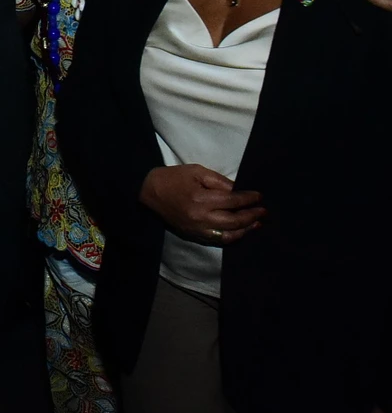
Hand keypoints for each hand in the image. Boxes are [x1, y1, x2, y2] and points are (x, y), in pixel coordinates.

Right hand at [139, 165, 264, 243]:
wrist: (149, 192)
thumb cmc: (173, 178)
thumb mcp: (196, 171)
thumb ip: (219, 182)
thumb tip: (239, 190)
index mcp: (201, 199)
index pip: (232, 201)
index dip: (249, 199)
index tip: (259, 196)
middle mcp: (201, 218)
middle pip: (234, 221)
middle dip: (252, 215)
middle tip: (264, 211)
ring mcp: (197, 230)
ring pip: (229, 235)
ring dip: (246, 229)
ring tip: (257, 223)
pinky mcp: (194, 236)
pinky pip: (218, 240)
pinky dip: (232, 237)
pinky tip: (240, 231)